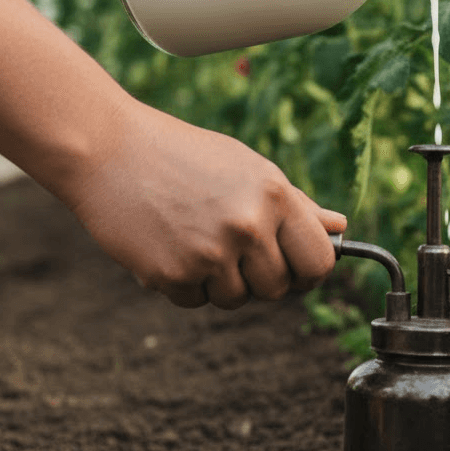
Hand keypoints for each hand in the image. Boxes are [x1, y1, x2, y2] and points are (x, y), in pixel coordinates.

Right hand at [63, 97, 344, 308]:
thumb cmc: (185, 155)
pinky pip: (196, 301)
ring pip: (238, 299)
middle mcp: (249, 225)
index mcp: (276, 196)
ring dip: (222, 281)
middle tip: (235, 249)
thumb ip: (297, 205)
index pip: (320, 261)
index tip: (297, 269)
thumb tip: (340, 228)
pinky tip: (170, 246)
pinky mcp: (172, 275)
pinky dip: (185, 284)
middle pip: (279, 288)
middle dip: (262, 277)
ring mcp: (211, 253)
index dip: (311, 271)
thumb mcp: (250, 168)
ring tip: (198, 239)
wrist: (109, 149)